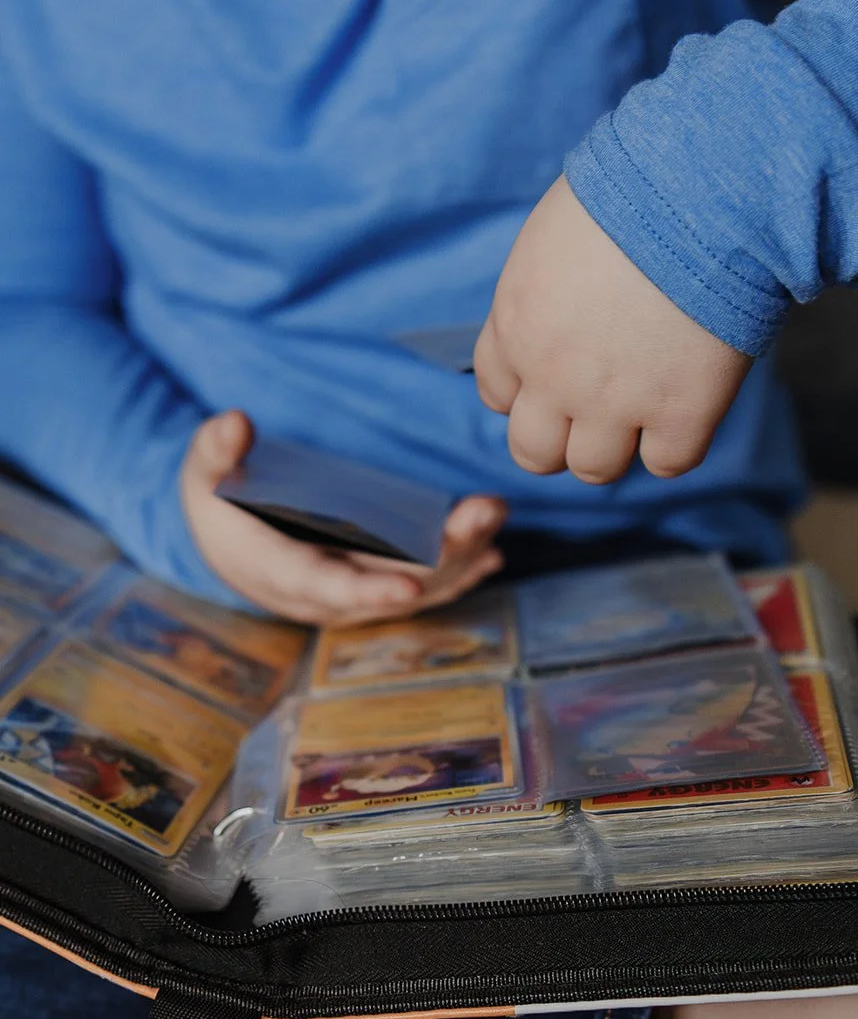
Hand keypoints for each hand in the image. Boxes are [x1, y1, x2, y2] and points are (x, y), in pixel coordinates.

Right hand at [180, 411, 505, 625]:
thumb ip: (216, 451)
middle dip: (442, 557)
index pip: (327, 587)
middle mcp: (321, 595)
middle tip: (482, 515)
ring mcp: (350, 596)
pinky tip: (491, 554)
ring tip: (493, 516)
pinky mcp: (370, 587)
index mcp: (277, 571)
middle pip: (389, 586)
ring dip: (461, 558)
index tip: (409, 587)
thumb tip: (234, 423)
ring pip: (414, 588)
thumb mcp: (203, 474)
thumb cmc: (217, 504)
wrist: (226, 542)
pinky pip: (420, 589)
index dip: (368, 591)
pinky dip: (458, 575)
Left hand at [475, 177, 752, 483]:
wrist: (704, 191)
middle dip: (560, 436)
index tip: (561, 370)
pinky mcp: (681, 413)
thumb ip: (541, 297)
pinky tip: (690, 401)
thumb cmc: (633, 191)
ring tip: (646, 403)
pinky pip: (667, 462)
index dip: (531, 388)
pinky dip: (677, 441)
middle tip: (598, 405)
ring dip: (616, 444)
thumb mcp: (551, 238)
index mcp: (515, 325)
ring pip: (594, 469)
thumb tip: (557, 319)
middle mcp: (553, 376)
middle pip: (533, 453)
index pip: (497, 394)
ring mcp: (616, 402)